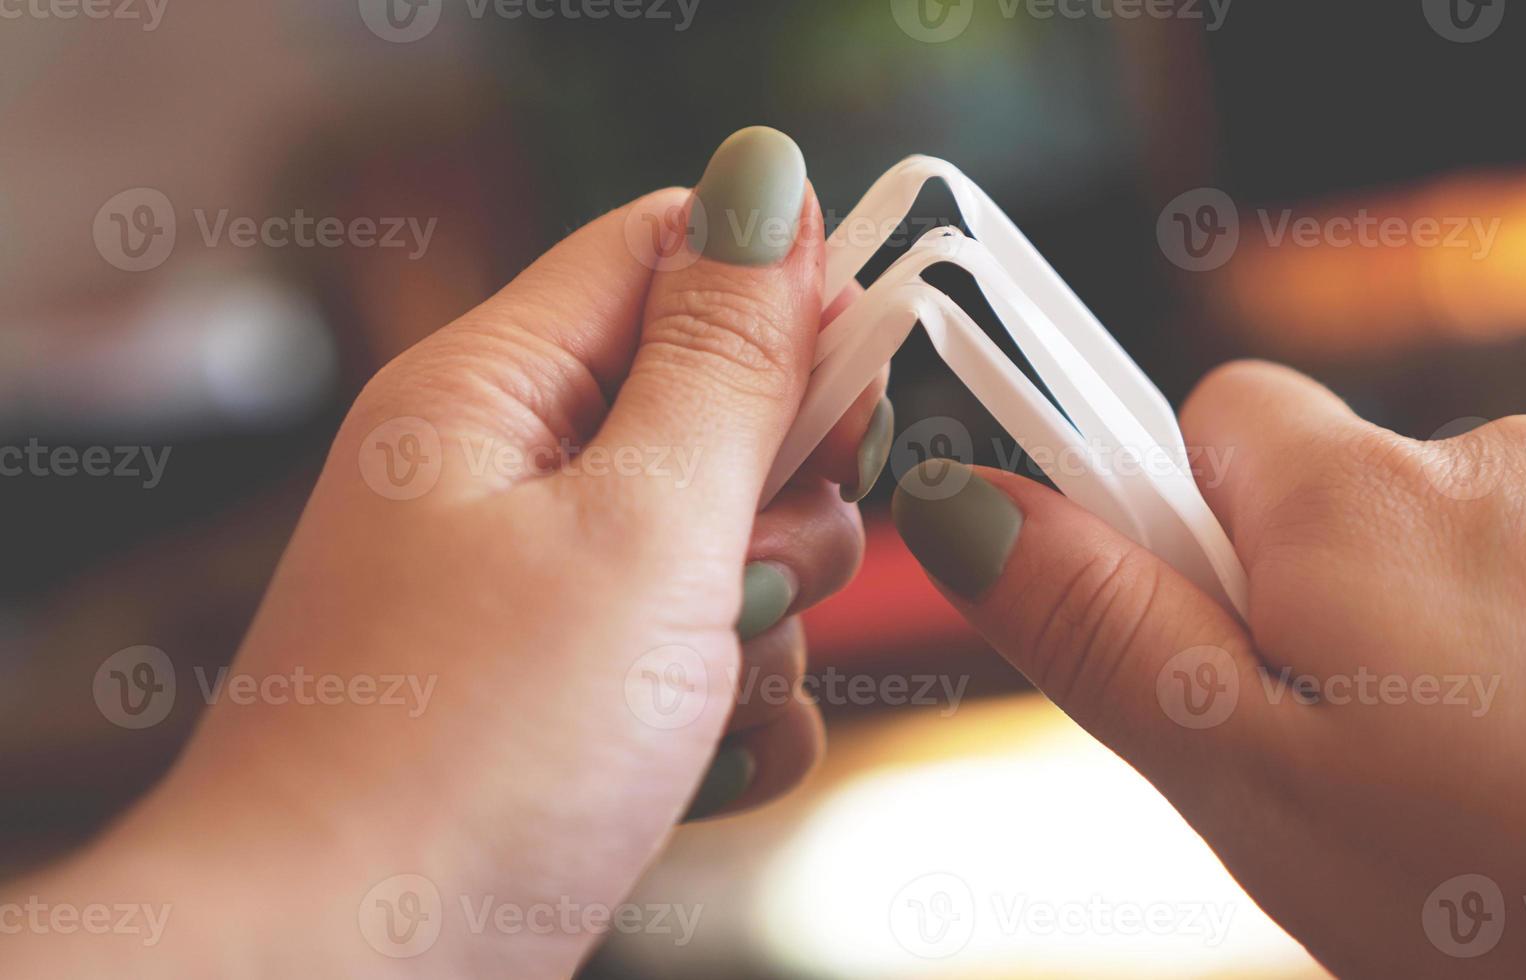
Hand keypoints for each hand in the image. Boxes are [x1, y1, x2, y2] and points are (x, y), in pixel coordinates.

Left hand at [6, 127, 892, 976]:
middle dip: (777, 496)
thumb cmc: (464, 761)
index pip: (665, 253)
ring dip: (764, 626)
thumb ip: (726, 364)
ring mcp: (540, 604)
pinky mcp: (570, 706)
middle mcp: (507, 484)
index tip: (856, 366)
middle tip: (744, 571)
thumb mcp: (637, 530)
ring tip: (699, 696)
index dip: (782, 291)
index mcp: (493, 394)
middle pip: (714, 410)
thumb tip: (770, 188)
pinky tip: (694, 770)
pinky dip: (731, 719)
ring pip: (729, 552)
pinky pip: (707, 668)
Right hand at [891, 359, 1525, 976]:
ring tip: (1456, 804)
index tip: (1182, 632)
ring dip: (1412, 658)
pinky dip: (1525, 677)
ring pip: (1434, 567)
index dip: (1164, 524)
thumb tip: (962, 503)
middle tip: (1315, 765)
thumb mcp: (1258, 778)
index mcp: (1355, 497)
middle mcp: (1485, 465)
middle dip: (1290, 617)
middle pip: (1318, 500)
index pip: (1198, 416)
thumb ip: (1104, 628)